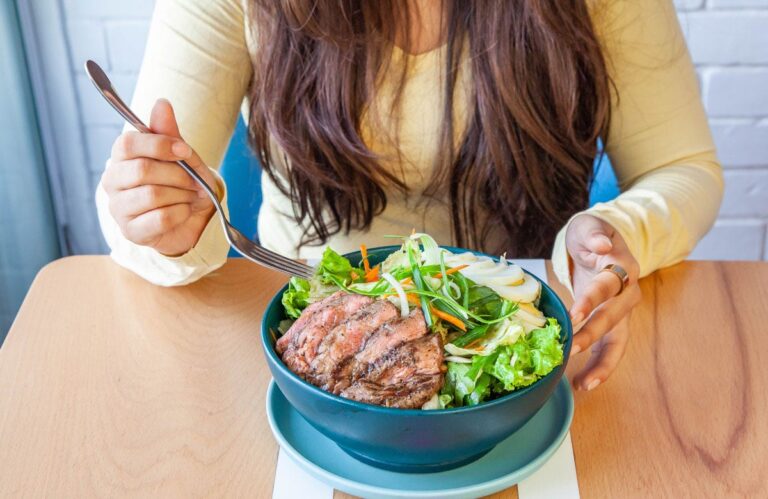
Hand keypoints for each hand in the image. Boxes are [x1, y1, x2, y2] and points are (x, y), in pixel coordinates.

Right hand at [102, 99, 216, 255]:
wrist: (193, 221)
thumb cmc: (183, 184)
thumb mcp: (182, 156)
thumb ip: (169, 133)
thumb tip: (161, 103)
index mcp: (122, 157)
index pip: (128, 143)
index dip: (159, 145)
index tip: (185, 151)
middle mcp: (112, 181)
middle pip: (142, 170)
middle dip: (177, 175)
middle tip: (193, 181)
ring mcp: (118, 209)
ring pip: (152, 195)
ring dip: (181, 195)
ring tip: (189, 197)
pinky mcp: (131, 232)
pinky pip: (160, 218)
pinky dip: (180, 214)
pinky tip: (183, 212)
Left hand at [565, 214, 640, 390]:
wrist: (603, 243)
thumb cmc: (592, 235)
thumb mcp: (589, 226)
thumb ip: (593, 234)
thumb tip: (602, 245)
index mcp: (623, 268)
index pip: (607, 286)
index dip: (591, 300)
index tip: (573, 315)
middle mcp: (628, 293)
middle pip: (612, 318)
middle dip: (591, 336)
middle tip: (569, 350)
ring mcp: (622, 312)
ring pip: (618, 342)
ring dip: (601, 364)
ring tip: (583, 385)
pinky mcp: (613, 324)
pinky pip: (610, 349)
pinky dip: (598, 367)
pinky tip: (581, 383)